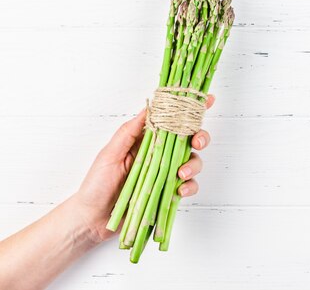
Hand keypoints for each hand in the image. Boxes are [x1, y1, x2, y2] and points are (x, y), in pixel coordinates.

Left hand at [73, 95, 214, 243]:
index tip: (207, 100)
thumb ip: (129, 132)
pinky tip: (179, 190)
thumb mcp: (109, 154)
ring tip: (180, 174)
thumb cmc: (96, 185)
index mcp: (145, 140)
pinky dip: (189, 186)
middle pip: (189, 139)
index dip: (190, 110)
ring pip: (193, 162)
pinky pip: (189, 186)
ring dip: (193, 165)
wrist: (92, 219)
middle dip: (200, 137)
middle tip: (196, 142)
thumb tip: (148, 108)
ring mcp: (165, 173)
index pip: (170, 121)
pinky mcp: (168, 192)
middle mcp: (159, 154)